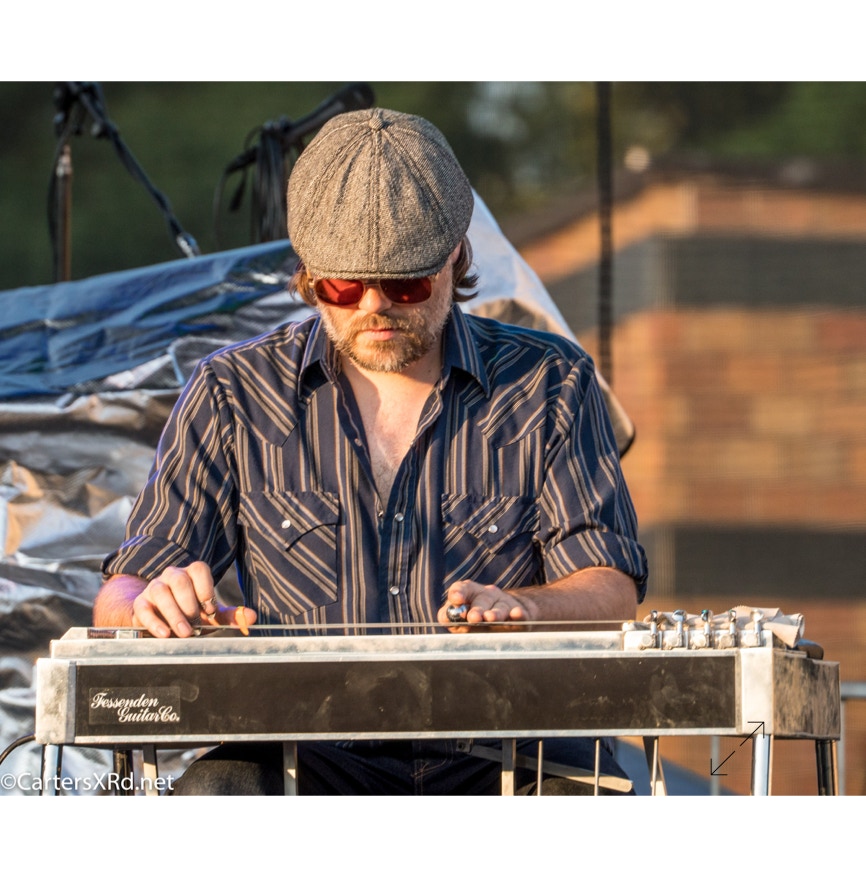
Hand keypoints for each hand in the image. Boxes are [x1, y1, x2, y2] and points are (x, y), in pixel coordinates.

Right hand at [132, 561, 256, 637]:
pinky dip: (154, 622)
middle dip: (189, 604)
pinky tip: (165, 634)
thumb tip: (252, 617)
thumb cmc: (190, 614)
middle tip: (195, 624)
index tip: (210, 608)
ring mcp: (154, 588)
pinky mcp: (140, 604)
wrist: (160, 620)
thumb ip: (231, 615)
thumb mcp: (210, 615)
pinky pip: (144, 608)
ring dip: (174, 614)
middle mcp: (172, 576)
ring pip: (161, 592)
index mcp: (191, 574)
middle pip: (180, 580)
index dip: (205, 588)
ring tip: (184, 632)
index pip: (199, 569)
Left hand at [438, 581, 535, 632]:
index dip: (459, 592)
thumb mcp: (459, 618)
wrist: (508, 618)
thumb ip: (449, 616)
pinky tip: (516, 614)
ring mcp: (506, 604)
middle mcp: (488, 595)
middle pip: (482, 600)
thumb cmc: (476, 619)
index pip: (463, 588)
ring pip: (500, 608)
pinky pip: (520, 615)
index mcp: (470, 593)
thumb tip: (446, 617)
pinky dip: (518, 615)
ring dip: (495, 613)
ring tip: (490, 618)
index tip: (456, 599)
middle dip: (477, 609)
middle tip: (473, 617)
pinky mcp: (521, 615)